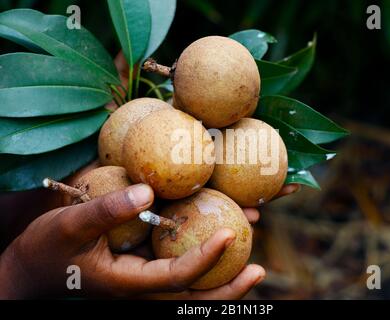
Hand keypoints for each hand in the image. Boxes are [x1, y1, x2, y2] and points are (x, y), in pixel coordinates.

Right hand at [0, 184, 265, 298]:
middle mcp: (142, 287)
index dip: (206, 258)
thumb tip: (147, 191)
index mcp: (128, 282)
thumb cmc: (47, 249)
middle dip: (229, 288)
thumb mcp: (69, 225)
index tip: (231, 233)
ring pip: (190, 286)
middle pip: (194, 296)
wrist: (32, 269)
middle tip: (260, 270)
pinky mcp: (142, 270)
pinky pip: (178, 268)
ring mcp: (143, 281)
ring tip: (253, 254)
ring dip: (222, 273)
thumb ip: (106, 211)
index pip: (176, 277)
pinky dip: (201, 256)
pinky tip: (215, 234)